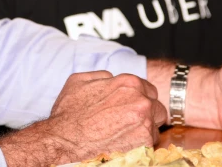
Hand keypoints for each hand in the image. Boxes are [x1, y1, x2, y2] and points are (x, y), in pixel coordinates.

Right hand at [0, 71, 166, 165]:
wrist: (64, 142)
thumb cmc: (69, 114)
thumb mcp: (79, 80)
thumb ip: (102, 76)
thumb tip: (111, 79)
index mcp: (129, 83)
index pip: (148, 89)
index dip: (139, 98)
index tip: (130, 106)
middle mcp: (141, 102)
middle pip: (157, 107)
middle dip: (146, 113)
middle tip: (129, 121)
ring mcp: (145, 124)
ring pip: (155, 126)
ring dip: (144, 129)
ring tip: (124, 134)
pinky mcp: (145, 145)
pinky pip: (150, 144)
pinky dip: (140, 144)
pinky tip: (123, 143)